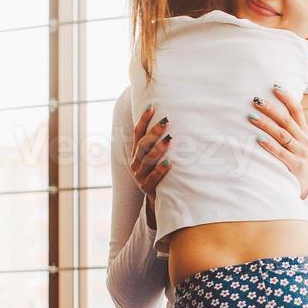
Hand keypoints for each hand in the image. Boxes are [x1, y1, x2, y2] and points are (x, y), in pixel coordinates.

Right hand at [129, 104, 172, 226]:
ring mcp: (140, 176)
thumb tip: (172, 120)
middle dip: (153, 132)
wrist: (158, 199)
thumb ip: (159, 142)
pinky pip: (153, 178)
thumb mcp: (157, 157)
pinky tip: (169, 163)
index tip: (151, 107)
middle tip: (165, 122)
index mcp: (136, 153)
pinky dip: (160, 170)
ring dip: (158, 149)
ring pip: (147, 160)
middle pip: (142, 145)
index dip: (143, 120)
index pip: (138, 133)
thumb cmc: (160, 173)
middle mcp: (136, 163)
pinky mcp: (147, 188)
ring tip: (169, 140)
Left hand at [249, 84, 307, 197]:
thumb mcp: (299, 143)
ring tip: (252, 116)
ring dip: (267, 124)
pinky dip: (270, 145)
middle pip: (286, 120)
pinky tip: (258, 138)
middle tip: (256, 100)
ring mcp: (301, 153)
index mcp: (304, 132)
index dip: (287, 98)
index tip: (274, 87)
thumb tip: (271, 110)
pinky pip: (281, 153)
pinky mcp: (296, 165)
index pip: (297, 110)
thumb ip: (289, 128)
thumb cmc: (299, 160)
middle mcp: (304, 140)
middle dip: (271, 109)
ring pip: (282, 134)